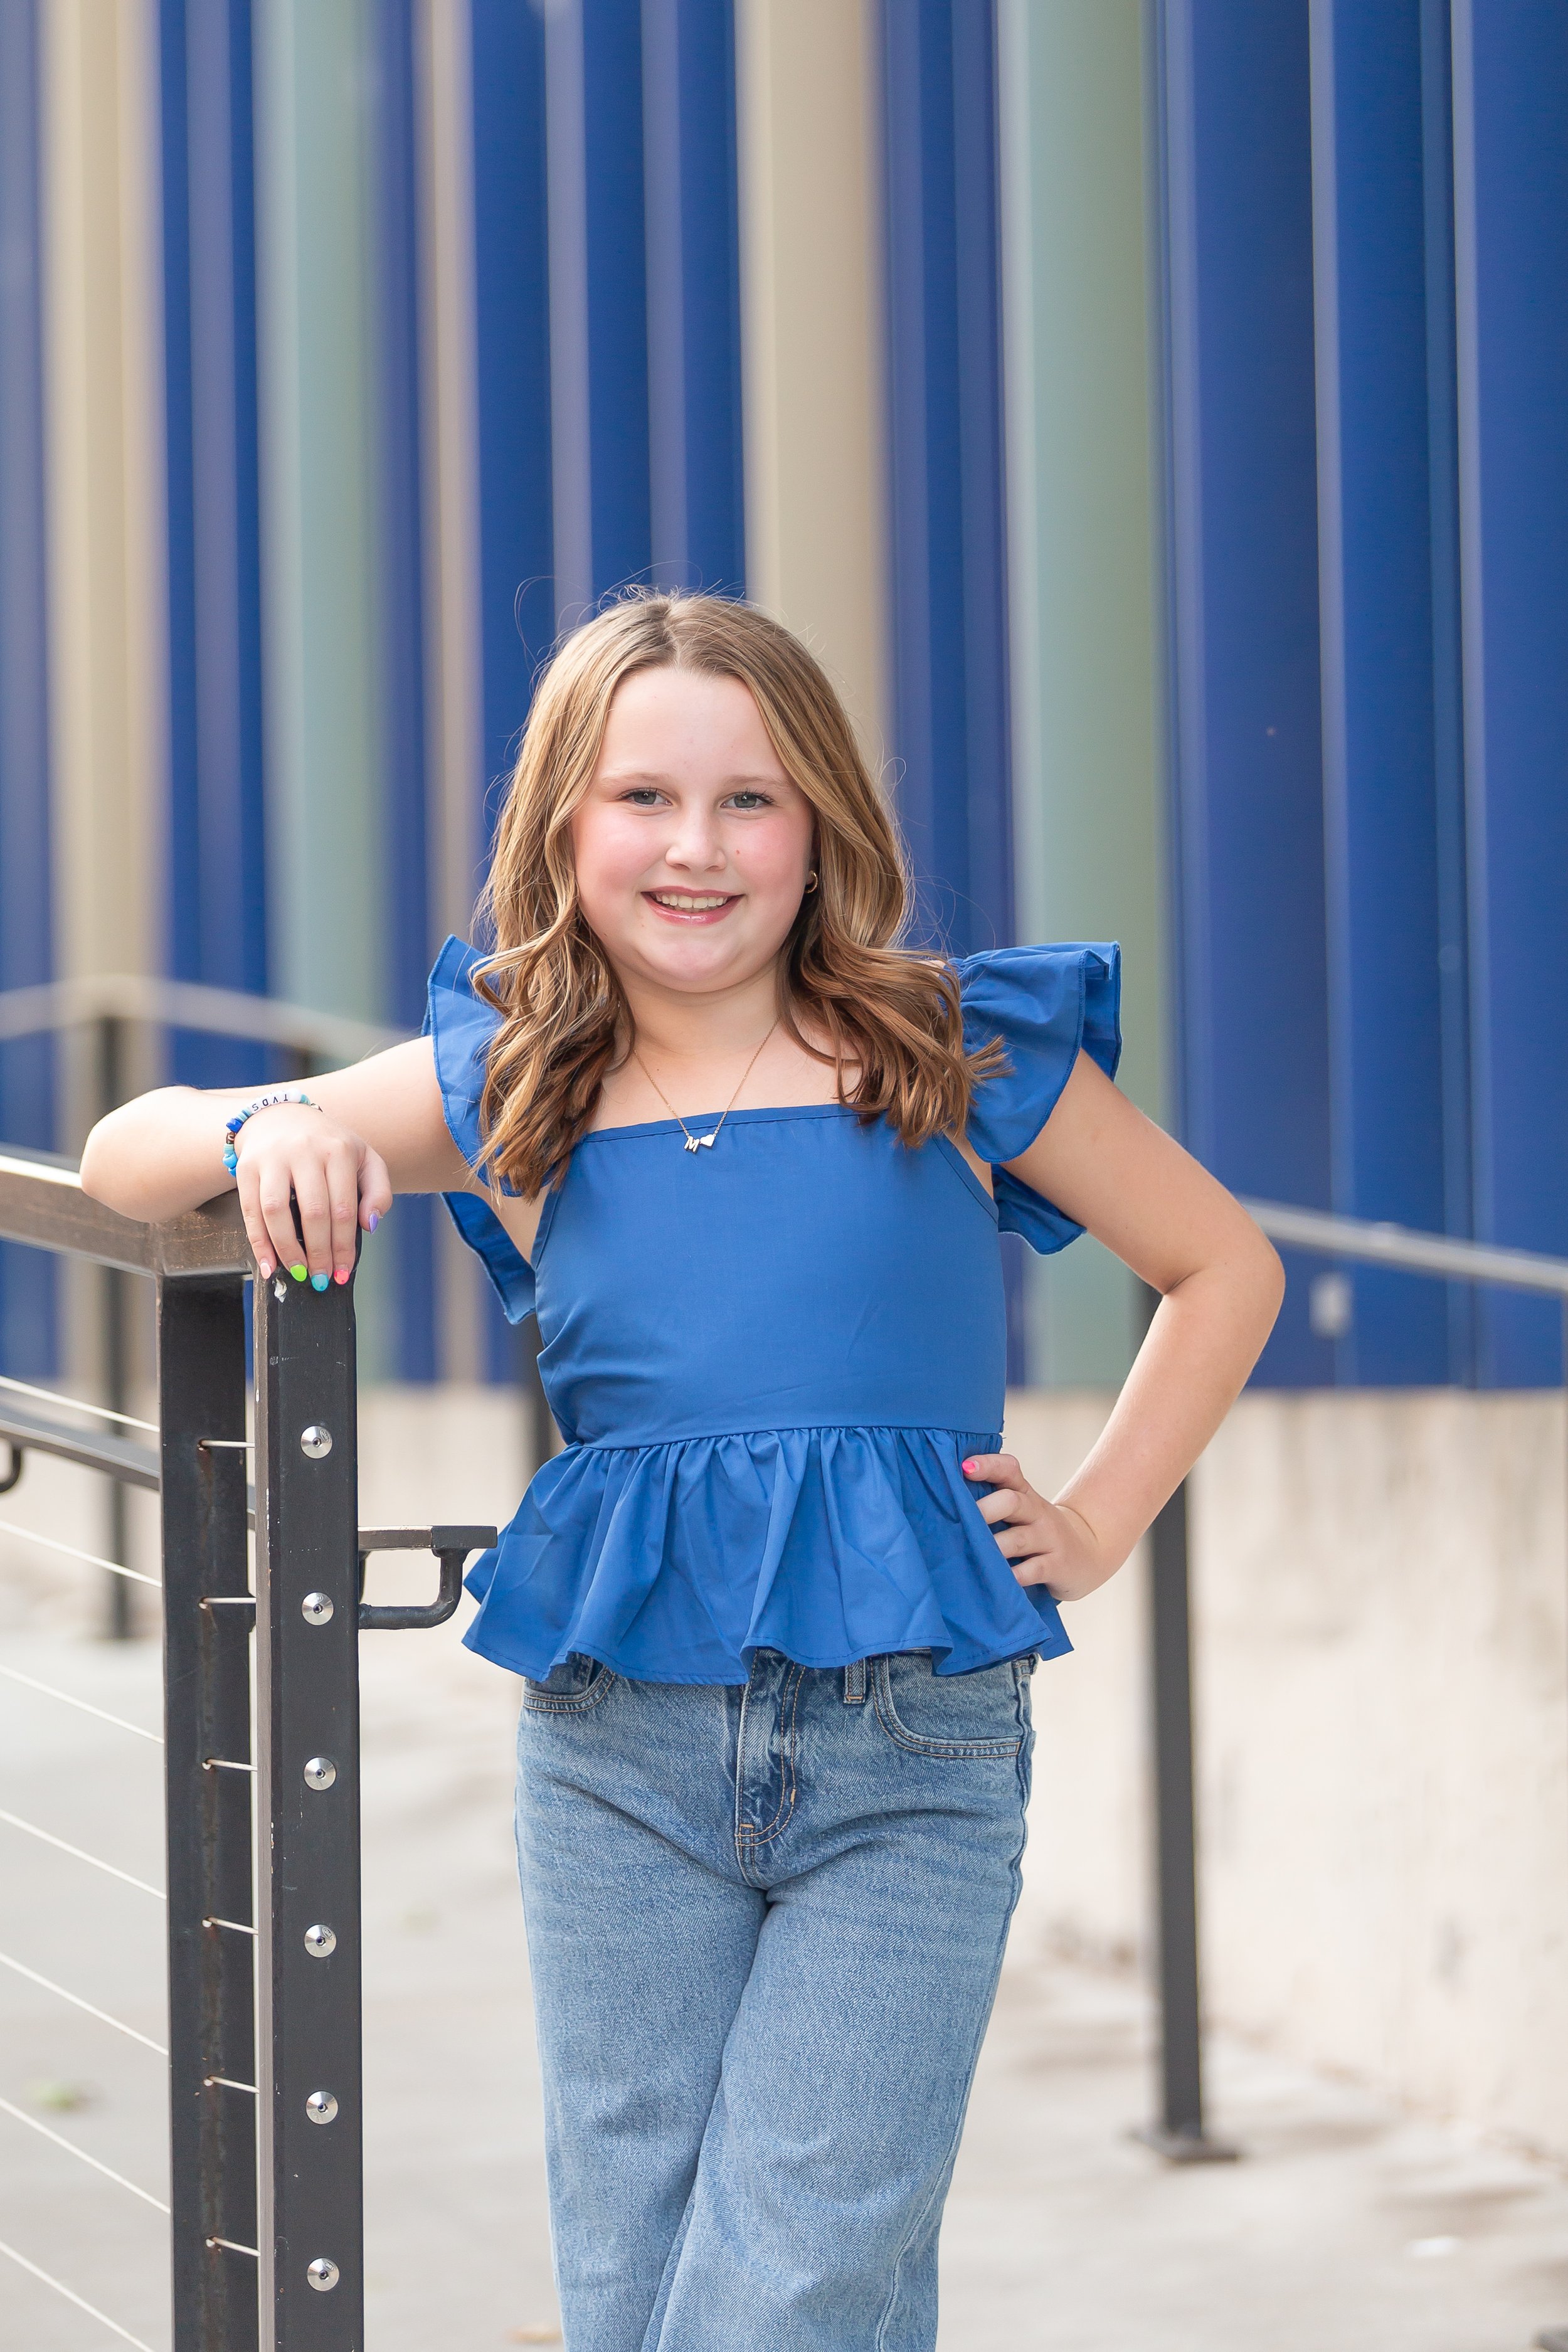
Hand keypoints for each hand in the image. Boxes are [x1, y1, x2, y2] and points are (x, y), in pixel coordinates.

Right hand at [230, 1104, 392, 1287]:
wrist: (280, 1117)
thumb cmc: (328, 1146)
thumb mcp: (364, 1158)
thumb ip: (378, 1191)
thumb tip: (370, 1226)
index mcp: (338, 1150)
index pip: (344, 1208)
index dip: (343, 1246)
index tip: (342, 1272)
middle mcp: (305, 1151)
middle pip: (313, 1212)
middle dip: (319, 1252)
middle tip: (321, 1279)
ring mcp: (273, 1158)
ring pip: (276, 1212)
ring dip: (287, 1249)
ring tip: (298, 1273)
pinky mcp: (247, 1167)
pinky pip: (250, 1211)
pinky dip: (259, 1243)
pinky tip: (268, 1265)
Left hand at [961, 1452, 1118, 1602]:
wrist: (1088, 1552)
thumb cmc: (1038, 1531)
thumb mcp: (1022, 1511)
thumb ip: (993, 1503)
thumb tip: (942, 1503)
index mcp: (1025, 1494)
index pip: (1009, 1470)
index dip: (988, 1465)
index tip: (965, 1468)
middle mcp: (1037, 1512)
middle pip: (1011, 1501)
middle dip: (986, 1509)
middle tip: (962, 1520)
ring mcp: (1048, 1538)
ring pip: (1018, 1539)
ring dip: (993, 1546)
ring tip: (971, 1553)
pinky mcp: (1057, 1565)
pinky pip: (1032, 1570)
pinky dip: (1014, 1576)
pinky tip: (998, 1581)